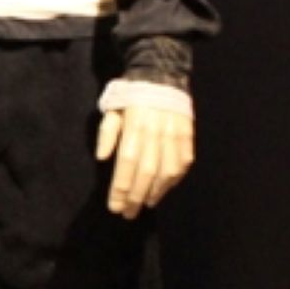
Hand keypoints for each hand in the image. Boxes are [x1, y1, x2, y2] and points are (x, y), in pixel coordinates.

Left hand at [95, 101, 193, 217]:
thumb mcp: (112, 110)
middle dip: (136, 197)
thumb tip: (101, 158)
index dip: (120, 189)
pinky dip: (174, 179)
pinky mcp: (187, 136)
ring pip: (167, 172)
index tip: (115, 207)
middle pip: (146, 173)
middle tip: (128, 213)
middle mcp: (155, 134)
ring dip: (156, 192)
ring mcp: (174, 135)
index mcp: (134, 128)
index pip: (126, 165)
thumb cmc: (131, 96)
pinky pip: (183, 163)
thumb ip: (107, 134)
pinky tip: (165, 188)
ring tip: (146, 204)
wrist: (161, 75)